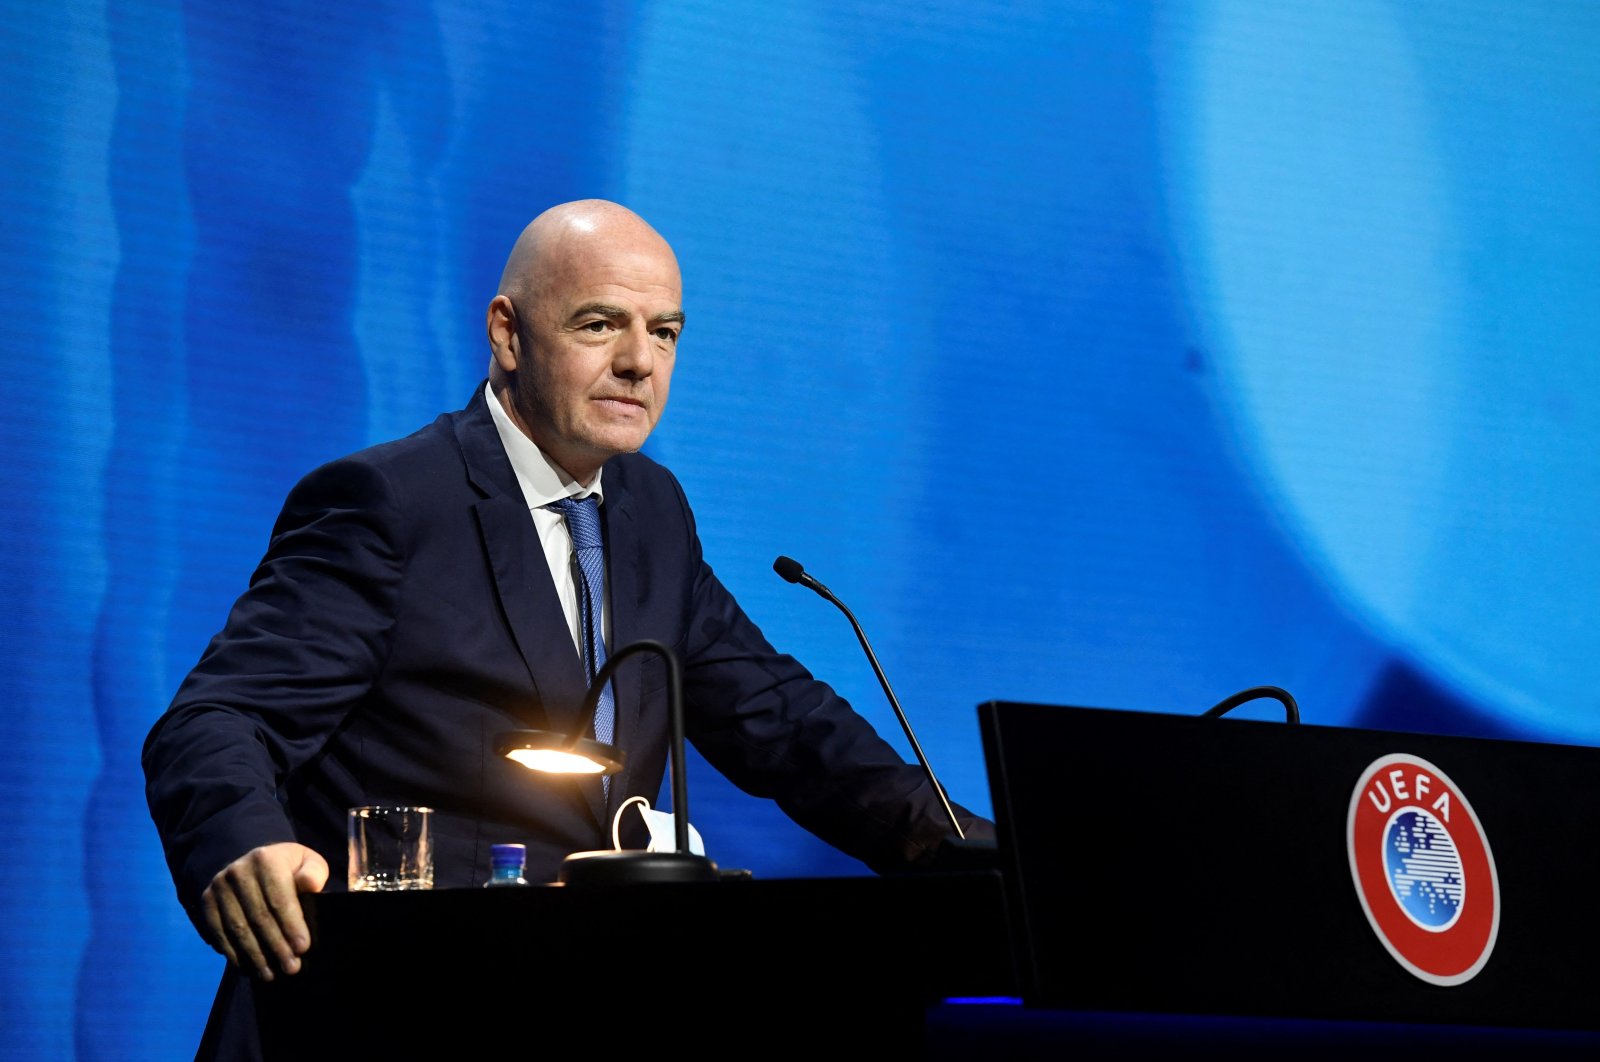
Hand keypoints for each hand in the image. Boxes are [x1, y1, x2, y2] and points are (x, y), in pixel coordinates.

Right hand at [200, 842, 328, 980]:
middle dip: (276, 946)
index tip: (303, 948)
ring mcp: (219, 886)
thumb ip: (313, 873)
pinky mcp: (207, 901)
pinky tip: (249, 968)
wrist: (254, 864)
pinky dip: (235, 953)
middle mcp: (238, 871)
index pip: (279, 898)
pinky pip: (220, 933)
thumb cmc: (289, 868)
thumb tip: (309, 884)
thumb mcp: (307, 862)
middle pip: (259, 917)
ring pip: (238, 928)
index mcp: (266, 859)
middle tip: (291, 967)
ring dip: (256, 955)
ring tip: (271, 974)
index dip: (291, 925)